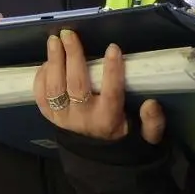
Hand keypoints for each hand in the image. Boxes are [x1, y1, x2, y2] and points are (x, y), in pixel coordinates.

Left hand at [33, 29, 165, 143]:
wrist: (98, 159)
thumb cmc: (124, 137)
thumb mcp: (147, 136)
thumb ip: (153, 122)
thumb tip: (151, 104)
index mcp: (108, 119)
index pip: (111, 92)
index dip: (112, 70)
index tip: (113, 47)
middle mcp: (84, 118)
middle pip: (76, 84)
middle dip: (72, 56)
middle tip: (69, 34)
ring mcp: (64, 118)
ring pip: (55, 88)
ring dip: (53, 62)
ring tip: (53, 41)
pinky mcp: (51, 118)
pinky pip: (41, 96)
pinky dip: (41, 78)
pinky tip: (47, 62)